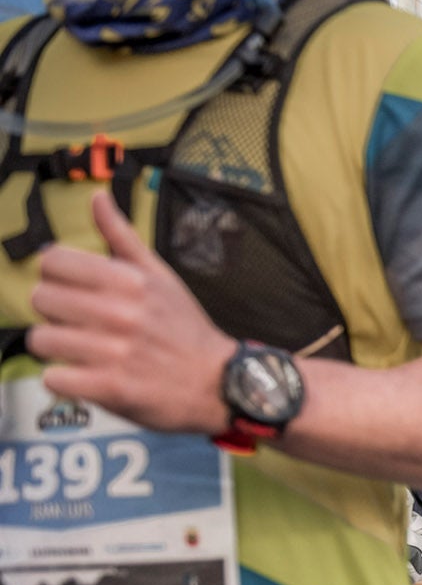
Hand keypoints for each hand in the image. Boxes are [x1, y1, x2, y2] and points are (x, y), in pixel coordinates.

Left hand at [26, 191, 237, 433]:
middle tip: (77, 324)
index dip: (56, 277)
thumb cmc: (184, 328)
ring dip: (54, 349)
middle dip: (53, 313)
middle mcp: (122, 313)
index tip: (73, 290)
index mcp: (130, 281)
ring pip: (41, 340)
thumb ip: (121, 237)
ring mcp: (116, 352)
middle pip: (41, 299)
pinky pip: (54, 378)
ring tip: (78, 351)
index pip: (52, 261)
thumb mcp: (159, 276)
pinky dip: (62, 381)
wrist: (218, 382)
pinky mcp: (111, 388)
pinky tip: (83, 376)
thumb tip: (97, 196)